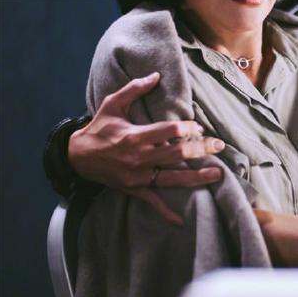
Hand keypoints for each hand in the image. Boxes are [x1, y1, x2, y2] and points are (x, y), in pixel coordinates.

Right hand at [69, 73, 225, 224]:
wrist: (78, 156)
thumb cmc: (99, 128)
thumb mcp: (112, 104)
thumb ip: (134, 89)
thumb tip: (156, 75)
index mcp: (135, 136)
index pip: (169, 131)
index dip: (188, 128)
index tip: (198, 127)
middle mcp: (139, 158)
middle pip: (177, 155)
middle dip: (201, 150)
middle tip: (219, 146)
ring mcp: (138, 176)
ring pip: (172, 179)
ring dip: (197, 178)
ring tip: (218, 175)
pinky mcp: (134, 189)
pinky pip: (153, 202)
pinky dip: (166, 213)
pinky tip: (181, 221)